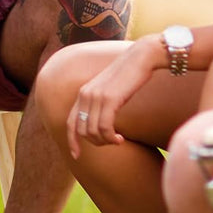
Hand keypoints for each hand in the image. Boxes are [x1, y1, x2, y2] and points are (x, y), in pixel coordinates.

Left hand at [67, 35, 164, 156]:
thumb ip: (100, 102)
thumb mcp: (109, 89)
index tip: (76, 155)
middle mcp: (85, 94)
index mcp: (83, 93)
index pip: (70, 122)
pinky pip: (104, 128)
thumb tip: (99, 123)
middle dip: (95, 143)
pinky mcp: (109, 99)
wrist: (141, 58)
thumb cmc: (129, 75)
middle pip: (81, 131)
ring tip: (118, 140)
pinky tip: (121, 139)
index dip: (72, 141)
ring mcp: (96, 96)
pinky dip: (111, 138)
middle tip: (111, 142)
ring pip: (92, 132)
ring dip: (105, 142)